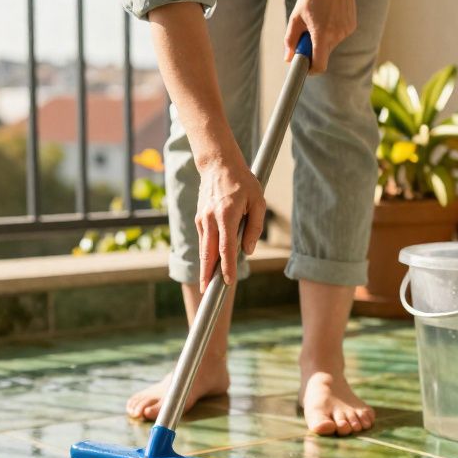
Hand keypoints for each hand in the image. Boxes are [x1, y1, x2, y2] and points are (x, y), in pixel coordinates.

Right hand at [195, 159, 265, 289]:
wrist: (218, 164)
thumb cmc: (243, 182)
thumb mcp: (258, 201)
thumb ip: (255, 227)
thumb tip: (248, 250)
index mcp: (227, 215)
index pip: (227, 247)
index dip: (227, 267)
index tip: (228, 282)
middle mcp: (211, 219)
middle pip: (208, 253)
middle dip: (207, 274)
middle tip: (206, 293)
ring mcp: (202, 219)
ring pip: (203, 248)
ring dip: (204, 267)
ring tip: (206, 285)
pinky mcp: (199, 218)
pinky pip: (203, 240)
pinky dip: (205, 254)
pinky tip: (208, 265)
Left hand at [283, 0, 357, 72]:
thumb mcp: (296, 15)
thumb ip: (291, 39)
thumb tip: (288, 58)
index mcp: (322, 34)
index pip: (319, 65)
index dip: (311, 69)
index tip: (304, 66)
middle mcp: (336, 35)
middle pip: (323, 54)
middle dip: (313, 49)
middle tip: (306, 32)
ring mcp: (346, 31)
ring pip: (330, 45)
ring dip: (322, 38)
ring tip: (319, 17)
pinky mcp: (351, 26)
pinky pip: (337, 36)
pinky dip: (331, 31)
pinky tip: (329, 14)